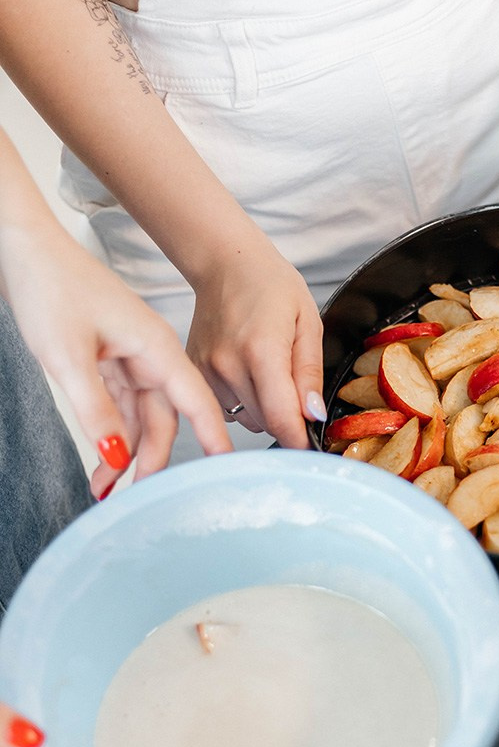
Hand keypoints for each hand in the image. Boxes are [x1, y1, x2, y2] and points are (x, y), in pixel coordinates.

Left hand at [3, 234, 233, 498]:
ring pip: (140, 416)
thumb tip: (118, 457)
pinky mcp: (109, 358)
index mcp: (156, 347)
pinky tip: (101, 455)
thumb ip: (97, 412)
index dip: (213, 438)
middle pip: (164, 418)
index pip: (195, 402)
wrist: (24, 250)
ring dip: (125, 451)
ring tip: (105, 487)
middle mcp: (150, 354)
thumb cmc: (51, 288)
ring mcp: (130, 356)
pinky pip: (120, 404)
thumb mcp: (68, 358)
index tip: (227, 472)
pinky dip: (111, 432)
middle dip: (149, 460)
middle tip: (132, 497)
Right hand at [185, 234, 324, 449]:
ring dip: (263, 410)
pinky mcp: (194, 372)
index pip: (281, 418)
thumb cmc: (271, 286)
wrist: (226, 264)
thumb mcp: (308, 323)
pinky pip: (226, 408)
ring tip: (267, 373)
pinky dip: (242, 400)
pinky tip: (247, 372)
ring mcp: (206, 370)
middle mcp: (228, 365)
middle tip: (294, 389)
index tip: (309, 443)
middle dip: (286, 418)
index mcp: (262, 350)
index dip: (299, 439)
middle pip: (265, 423)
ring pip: (245, 419)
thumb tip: (312, 415)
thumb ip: (309, 373)